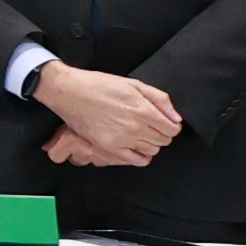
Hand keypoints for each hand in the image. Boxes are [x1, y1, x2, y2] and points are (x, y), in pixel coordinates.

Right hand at [33, 61, 184, 167]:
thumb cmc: (99, 85)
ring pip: (152, 151)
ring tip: (139, 134)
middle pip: (164, 141)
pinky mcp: (109, 147)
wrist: (69, 91)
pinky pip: (136, 161)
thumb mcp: (134, 84)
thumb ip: (160, 99)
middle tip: (150, 126)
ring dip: (150, 144)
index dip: (171, 125)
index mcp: (144, 110)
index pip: (173, 129)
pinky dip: (141, 157)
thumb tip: (176, 117)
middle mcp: (135, 127)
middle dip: (161, 134)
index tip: (164, 123)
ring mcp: (122, 139)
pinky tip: (135, 147)